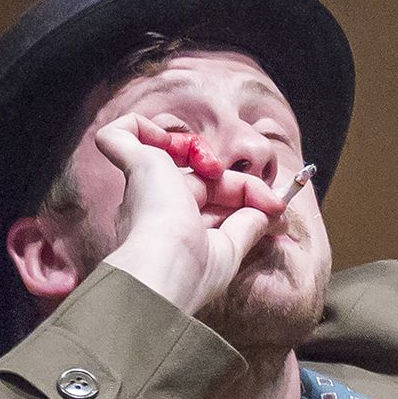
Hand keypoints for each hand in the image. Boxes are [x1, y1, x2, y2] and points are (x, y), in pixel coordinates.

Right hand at [97, 113, 293, 314]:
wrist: (165, 269)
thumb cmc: (191, 271)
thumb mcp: (231, 248)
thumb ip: (249, 225)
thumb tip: (273, 210)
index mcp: (170, 229)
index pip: (211, 198)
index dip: (246, 194)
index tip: (276, 208)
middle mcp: (151, 207)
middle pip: (196, 176)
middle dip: (230, 178)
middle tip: (265, 194)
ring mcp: (139, 185)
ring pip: (164, 149)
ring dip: (194, 147)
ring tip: (209, 165)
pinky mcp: (133, 163)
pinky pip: (121, 133)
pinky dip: (145, 127)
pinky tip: (169, 144)